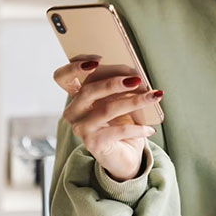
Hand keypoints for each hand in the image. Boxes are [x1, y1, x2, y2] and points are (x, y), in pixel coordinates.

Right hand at [53, 58, 163, 180]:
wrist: (124, 156)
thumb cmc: (121, 124)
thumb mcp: (118, 102)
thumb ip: (119, 87)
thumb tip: (136, 75)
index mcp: (76, 97)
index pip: (62, 77)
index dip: (75, 66)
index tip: (98, 60)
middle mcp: (73, 112)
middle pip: (89, 90)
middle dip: (114, 82)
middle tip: (137, 79)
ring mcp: (81, 129)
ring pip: (107, 109)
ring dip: (134, 101)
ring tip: (154, 96)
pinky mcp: (93, 144)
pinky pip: (119, 131)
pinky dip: (138, 128)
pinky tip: (150, 129)